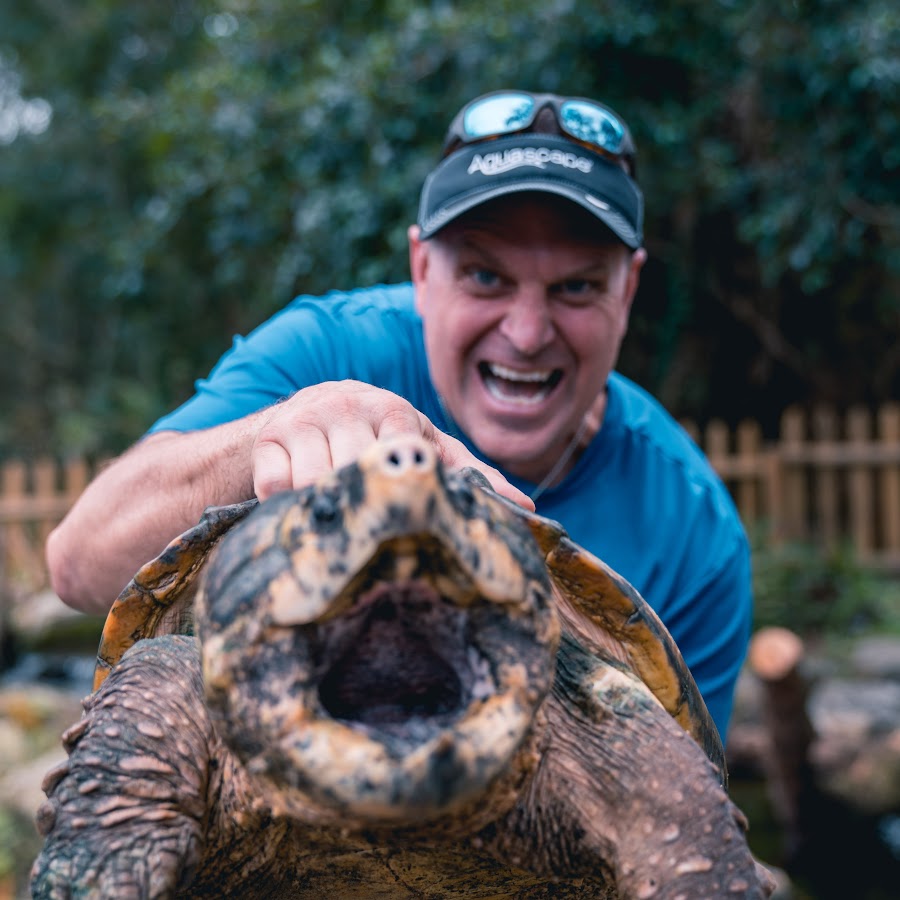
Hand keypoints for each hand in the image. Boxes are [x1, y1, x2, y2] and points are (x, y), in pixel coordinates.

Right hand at [251, 381, 534, 510]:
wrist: (306, 410)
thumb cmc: (379, 434)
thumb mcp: (427, 444)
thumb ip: (472, 471)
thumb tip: (529, 505)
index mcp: (392, 410)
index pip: (402, 450)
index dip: (403, 485)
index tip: (405, 511)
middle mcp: (347, 406)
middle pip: (355, 469)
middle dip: (363, 502)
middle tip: (369, 525)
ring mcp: (304, 420)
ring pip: (312, 479)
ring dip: (324, 506)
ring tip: (336, 515)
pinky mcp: (268, 438)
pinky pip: (273, 482)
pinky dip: (283, 502)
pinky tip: (298, 507)